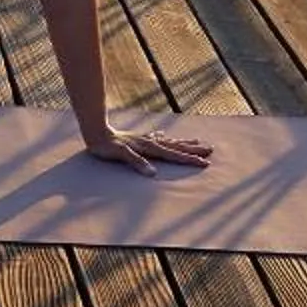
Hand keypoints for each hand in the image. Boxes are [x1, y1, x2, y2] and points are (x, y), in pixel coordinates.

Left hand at [83, 127, 214, 176]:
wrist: (96, 132)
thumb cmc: (107, 146)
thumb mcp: (121, 155)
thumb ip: (137, 162)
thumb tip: (153, 173)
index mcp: (149, 147)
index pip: (174, 155)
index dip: (189, 159)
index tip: (205, 163)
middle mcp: (150, 142)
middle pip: (176, 147)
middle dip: (193, 150)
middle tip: (210, 151)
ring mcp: (145, 140)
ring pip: (170, 141)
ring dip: (183, 143)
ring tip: (197, 141)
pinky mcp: (138, 139)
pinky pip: (156, 139)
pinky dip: (164, 138)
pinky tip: (164, 135)